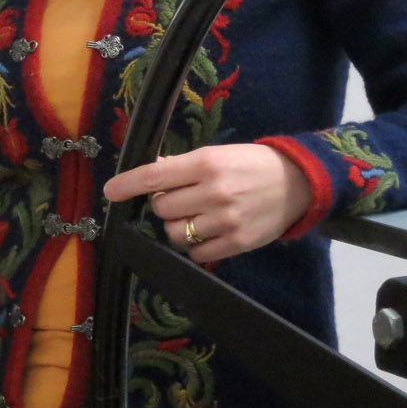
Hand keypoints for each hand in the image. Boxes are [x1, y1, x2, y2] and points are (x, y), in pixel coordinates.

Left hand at [102, 144, 311, 263]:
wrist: (297, 183)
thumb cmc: (248, 164)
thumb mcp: (214, 154)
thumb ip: (180, 166)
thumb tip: (147, 172)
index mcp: (205, 164)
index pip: (154, 177)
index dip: (127, 185)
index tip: (110, 192)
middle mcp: (214, 192)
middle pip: (162, 209)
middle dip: (165, 205)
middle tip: (182, 198)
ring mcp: (226, 220)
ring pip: (176, 233)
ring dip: (178, 226)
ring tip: (196, 215)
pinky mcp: (238, 243)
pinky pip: (197, 253)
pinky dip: (195, 245)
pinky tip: (207, 232)